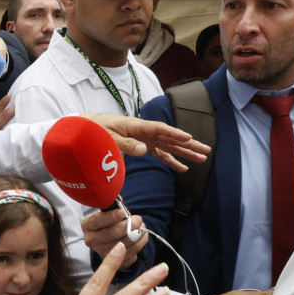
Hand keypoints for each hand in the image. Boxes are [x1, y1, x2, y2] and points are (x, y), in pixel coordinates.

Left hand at [78, 113, 210, 171]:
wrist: (88, 128)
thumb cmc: (97, 130)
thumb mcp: (108, 137)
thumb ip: (125, 144)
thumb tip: (144, 150)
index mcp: (138, 126)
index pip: (160, 129)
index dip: (175, 133)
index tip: (189, 138)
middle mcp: (145, 131)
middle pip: (171, 138)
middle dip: (189, 144)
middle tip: (206, 150)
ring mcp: (146, 139)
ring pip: (170, 146)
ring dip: (185, 153)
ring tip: (202, 158)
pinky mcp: (143, 146)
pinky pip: (161, 153)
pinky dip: (171, 160)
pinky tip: (182, 168)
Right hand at [82, 207, 146, 267]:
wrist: (110, 239)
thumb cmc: (110, 221)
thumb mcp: (108, 211)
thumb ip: (113, 205)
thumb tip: (118, 199)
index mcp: (88, 225)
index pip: (96, 221)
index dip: (110, 217)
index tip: (122, 212)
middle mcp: (91, 239)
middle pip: (111, 234)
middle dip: (128, 225)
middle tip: (138, 219)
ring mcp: (102, 251)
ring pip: (123, 244)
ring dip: (137, 234)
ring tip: (142, 226)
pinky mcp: (114, 260)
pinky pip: (131, 252)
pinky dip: (140, 242)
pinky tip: (142, 235)